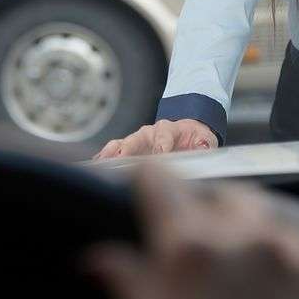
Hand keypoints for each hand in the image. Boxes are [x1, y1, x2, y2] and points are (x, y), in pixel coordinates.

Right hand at [81, 162, 298, 298]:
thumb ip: (130, 287)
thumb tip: (102, 259)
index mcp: (192, 251)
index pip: (161, 180)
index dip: (149, 183)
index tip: (146, 189)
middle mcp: (254, 242)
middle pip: (227, 195)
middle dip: (209, 213)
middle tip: (198, 256)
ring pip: (279, 228)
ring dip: (259, 247)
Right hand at [92, 118, 216, 159]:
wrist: (186, 133)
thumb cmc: (194, 138)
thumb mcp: (205, 140)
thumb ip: (205, 145)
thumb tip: (204, 150)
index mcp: (168, 130)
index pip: (163, 137)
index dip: (161, 146)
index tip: (158, 155)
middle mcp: (149, 134)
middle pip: (134, 141)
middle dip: (126, 151)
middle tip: (118, 160)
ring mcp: (136, 141)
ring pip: (119, 146)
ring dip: (108, 155)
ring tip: (98, 165)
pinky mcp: (128, 150)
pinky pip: (113, 154)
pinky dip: (103, 160)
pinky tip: (93, 168)